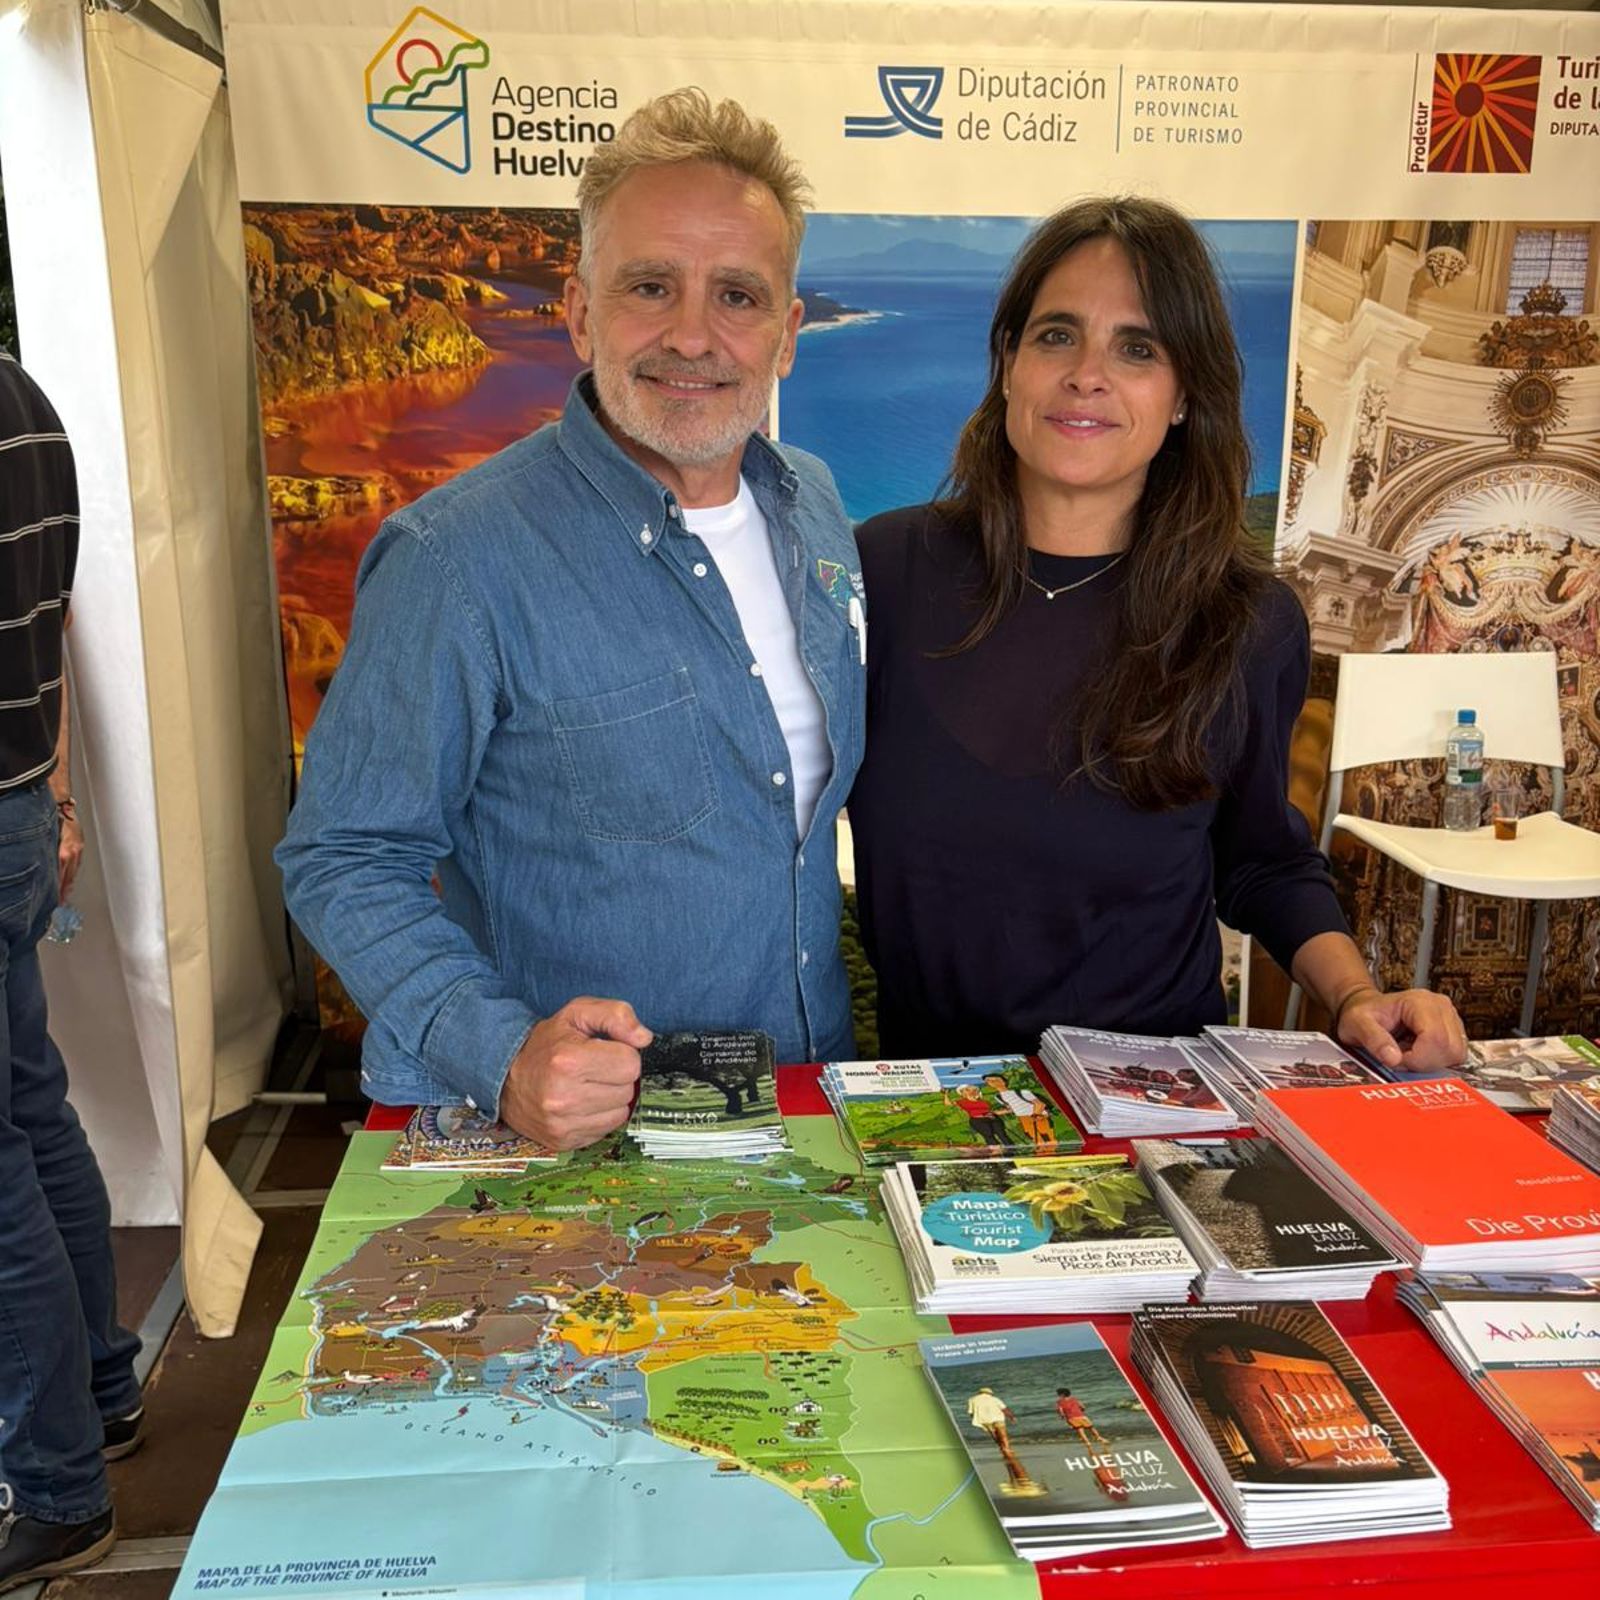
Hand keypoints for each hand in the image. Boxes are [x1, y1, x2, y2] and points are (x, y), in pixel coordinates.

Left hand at [57, 809, 82, 902]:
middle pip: (68, 878)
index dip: (58, 891)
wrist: (64, 806)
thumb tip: (44, 873)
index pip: (61, 878)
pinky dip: (72, 875)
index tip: (55, 901)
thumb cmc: (54, 820)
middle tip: (60, 903)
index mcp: (65, 854)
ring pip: (73, 872)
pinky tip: (70, 879)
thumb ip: (49, 857)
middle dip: (63, 892)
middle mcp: (73, 853)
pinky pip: (76, 865)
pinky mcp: (80, 847)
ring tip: (65, 896)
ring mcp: (78, 850)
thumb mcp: (49, 841)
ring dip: (68, 885)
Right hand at [498, 997, 651, 1148]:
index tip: (604, 1051)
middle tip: (593, 1069)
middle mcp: (564, 1097)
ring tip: (587, 1085)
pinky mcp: (563, 1141)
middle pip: (628, 1090)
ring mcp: (562, 1124)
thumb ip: (616, 1015)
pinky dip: (599, 1116)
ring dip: (610, 1098)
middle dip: (616, 1076)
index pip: (630, 1064)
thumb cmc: (546, 1043)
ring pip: (620, 1112)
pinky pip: (606, 1129)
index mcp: (569, 1061)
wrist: (506, 1076)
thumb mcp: (577, 1013)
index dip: (622, 1054)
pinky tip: (581, 1103)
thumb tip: (643, 1037)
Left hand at [1333, 985, 1466, 1072]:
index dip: (1417, 1058)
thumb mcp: (1357, 1024)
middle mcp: (1440, 1006)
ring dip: (1431, 1063)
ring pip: (1456, 1055)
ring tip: (1408, 1053)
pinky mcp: (1453, 1030)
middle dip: (1424, 1063)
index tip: (1397, 1059)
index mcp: (1419, 1002)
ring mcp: (1450, 1017)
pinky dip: (1436, 1061)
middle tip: (1401, 1057)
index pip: (1436, 1038)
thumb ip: (1373, 1039)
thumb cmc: (1363, 1013)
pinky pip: (1454, 1056)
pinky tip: (1417, 1053)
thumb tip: (1393, 1058)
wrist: (1366, 1008)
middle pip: (1450, 1049)